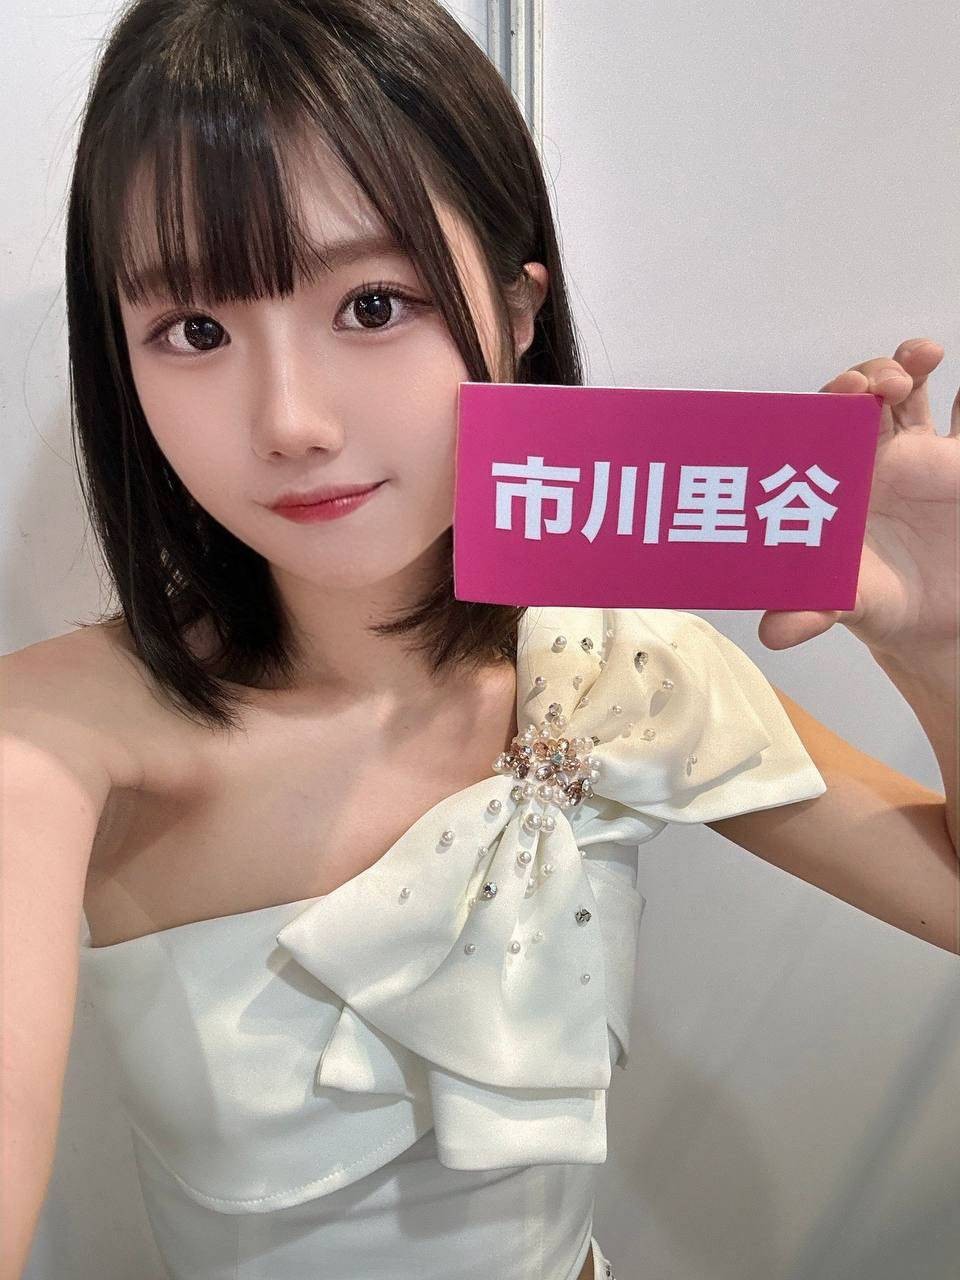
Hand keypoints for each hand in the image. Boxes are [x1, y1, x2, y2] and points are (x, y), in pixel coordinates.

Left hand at [757, 338, 959, 657]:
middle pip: (863, 395)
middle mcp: (870, 457)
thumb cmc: (876, 603)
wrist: (934, 623)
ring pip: (912, 392)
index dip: (828, 401)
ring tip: (923, 356)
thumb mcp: (845, 607)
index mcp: (833, 479)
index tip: (844, 393)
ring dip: (910, 364)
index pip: (820, 425)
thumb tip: (772, 633)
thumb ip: (810, 612)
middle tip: (880, 382)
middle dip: (869, 374)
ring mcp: (918, 454)